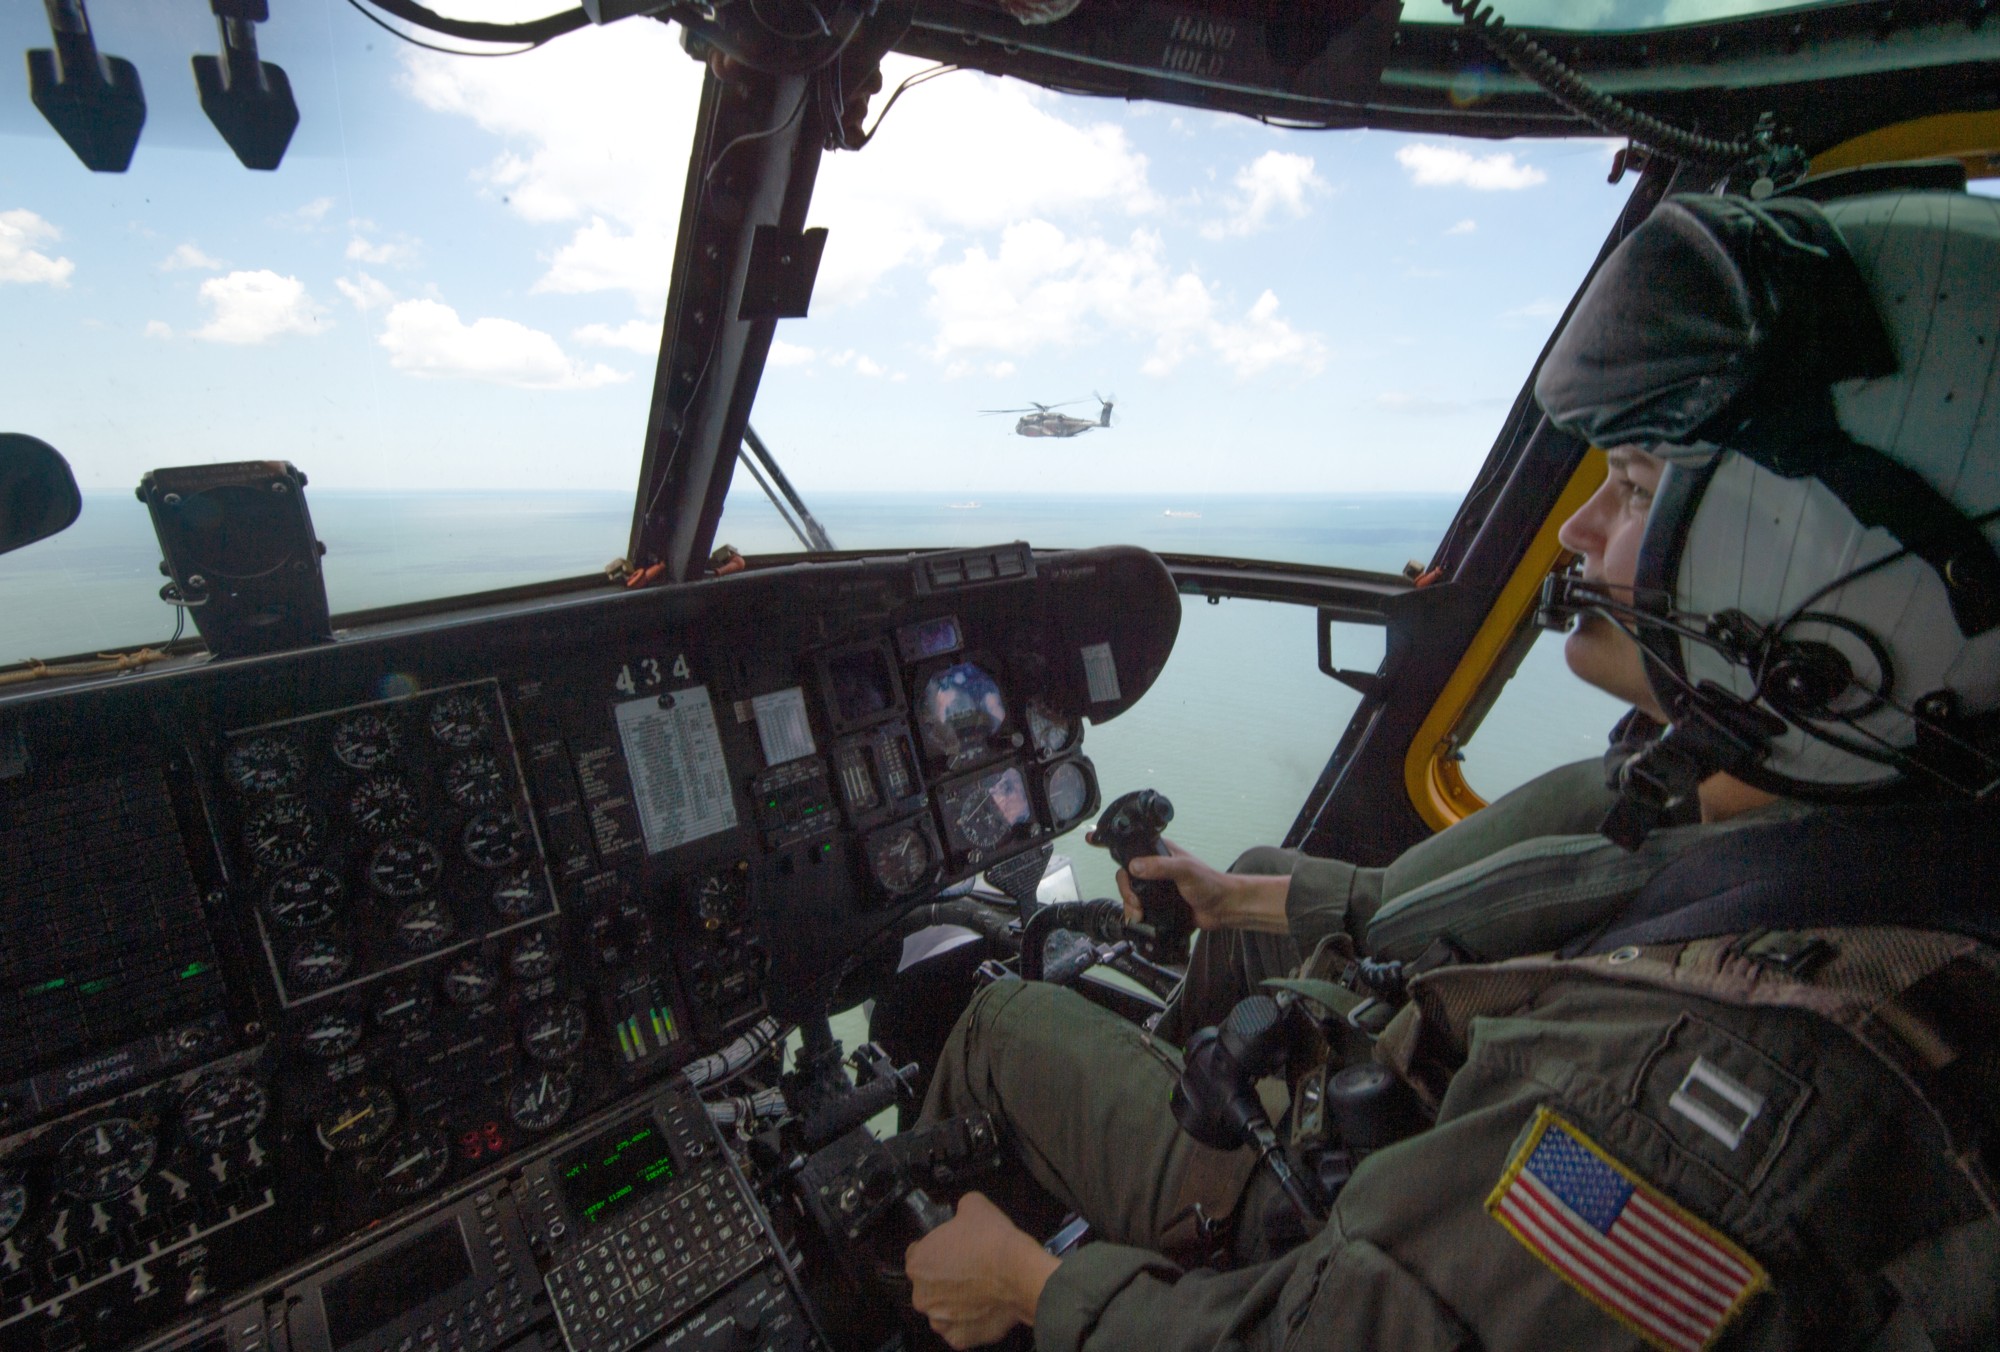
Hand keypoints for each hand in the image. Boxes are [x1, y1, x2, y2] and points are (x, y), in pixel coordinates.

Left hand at [906, 1193, 1059, 1349]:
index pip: (917, 1255)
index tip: (952, 1250)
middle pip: (929, 1286)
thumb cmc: (992, 1240)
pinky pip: (961, 1330)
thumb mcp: (973, 1205)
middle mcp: (921, 1296)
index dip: (936, 1250)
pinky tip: (985, 1308)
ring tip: (981, 1291)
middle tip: (970, 1270)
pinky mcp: (959, 1340)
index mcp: (918, 1264)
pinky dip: (970, 1323)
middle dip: (944, 1279)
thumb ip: (959, 1210)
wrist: (1019, 1273)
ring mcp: (940, 1321)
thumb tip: (962, 1213)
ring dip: (956, 1303)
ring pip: (943, 1311)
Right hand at [1085, 834, 1290, 933]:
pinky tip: (1142, 920)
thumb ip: (1160, 866)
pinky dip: (1136, 915)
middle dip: (1126, 891)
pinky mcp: (1158, 904)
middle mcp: (1155, 868)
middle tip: (1136, 903)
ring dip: (1130, 905)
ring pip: (1130, 893)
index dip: (1111, 841)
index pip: (1131, 844)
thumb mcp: (1185, 870)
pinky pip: (1138, 907)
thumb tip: (1135, 867)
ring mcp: (1156, 887)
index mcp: (1159, 852)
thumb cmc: (1210, 884)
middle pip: (1125, 875)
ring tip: (1140, 915)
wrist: (1223, 909)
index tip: (1092, 838)